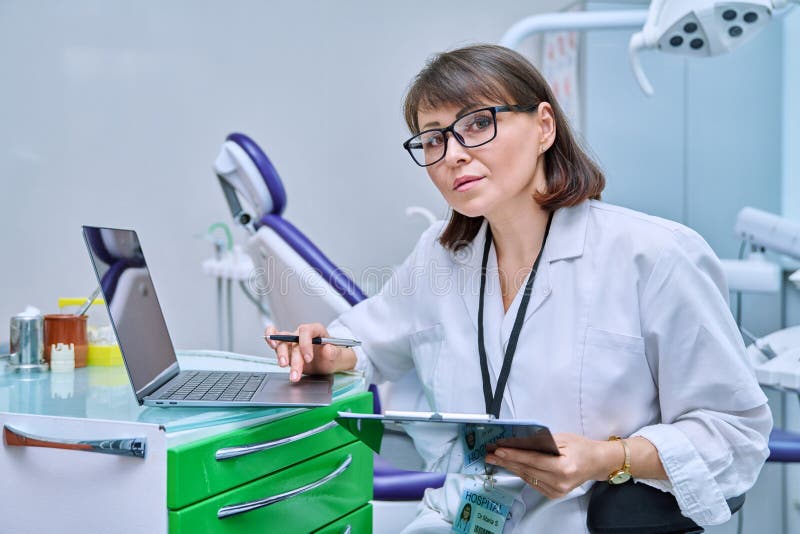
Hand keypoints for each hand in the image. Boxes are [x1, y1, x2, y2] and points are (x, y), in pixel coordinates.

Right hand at [264, 323, 355, 381]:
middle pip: (292, 339)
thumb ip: (334, 352)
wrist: (330, 363)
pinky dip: (271, 341)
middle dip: (292, 356)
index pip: (306, 331)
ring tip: (284, 367)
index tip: (308, 358)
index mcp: (316, 330)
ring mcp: (294, 342)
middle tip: (295, 370)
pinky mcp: (288, 351)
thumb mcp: (339, 356)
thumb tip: (328, 349)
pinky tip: (271, 345)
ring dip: (282, 356)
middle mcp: (303, 334)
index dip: (305, 343)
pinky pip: (277, 342)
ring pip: (283, 343)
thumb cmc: (334, 356)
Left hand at [484, 432, 621, 498]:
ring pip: (527, 477)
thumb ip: (541, 442)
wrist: (596, 463)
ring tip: (497, 459)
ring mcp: (557, 490)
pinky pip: (533, 482)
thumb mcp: (562, 438)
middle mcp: (560, 482)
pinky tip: (512, 466)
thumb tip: (519, 442)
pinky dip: (522, 473)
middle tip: (491, 454)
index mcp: (564, 467)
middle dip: (507, 461)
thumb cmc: (582, 448)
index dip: (514, 455)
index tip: (499, 450)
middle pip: (527, 470)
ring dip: (511, 467)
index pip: (533, 460)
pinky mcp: (554, 493)